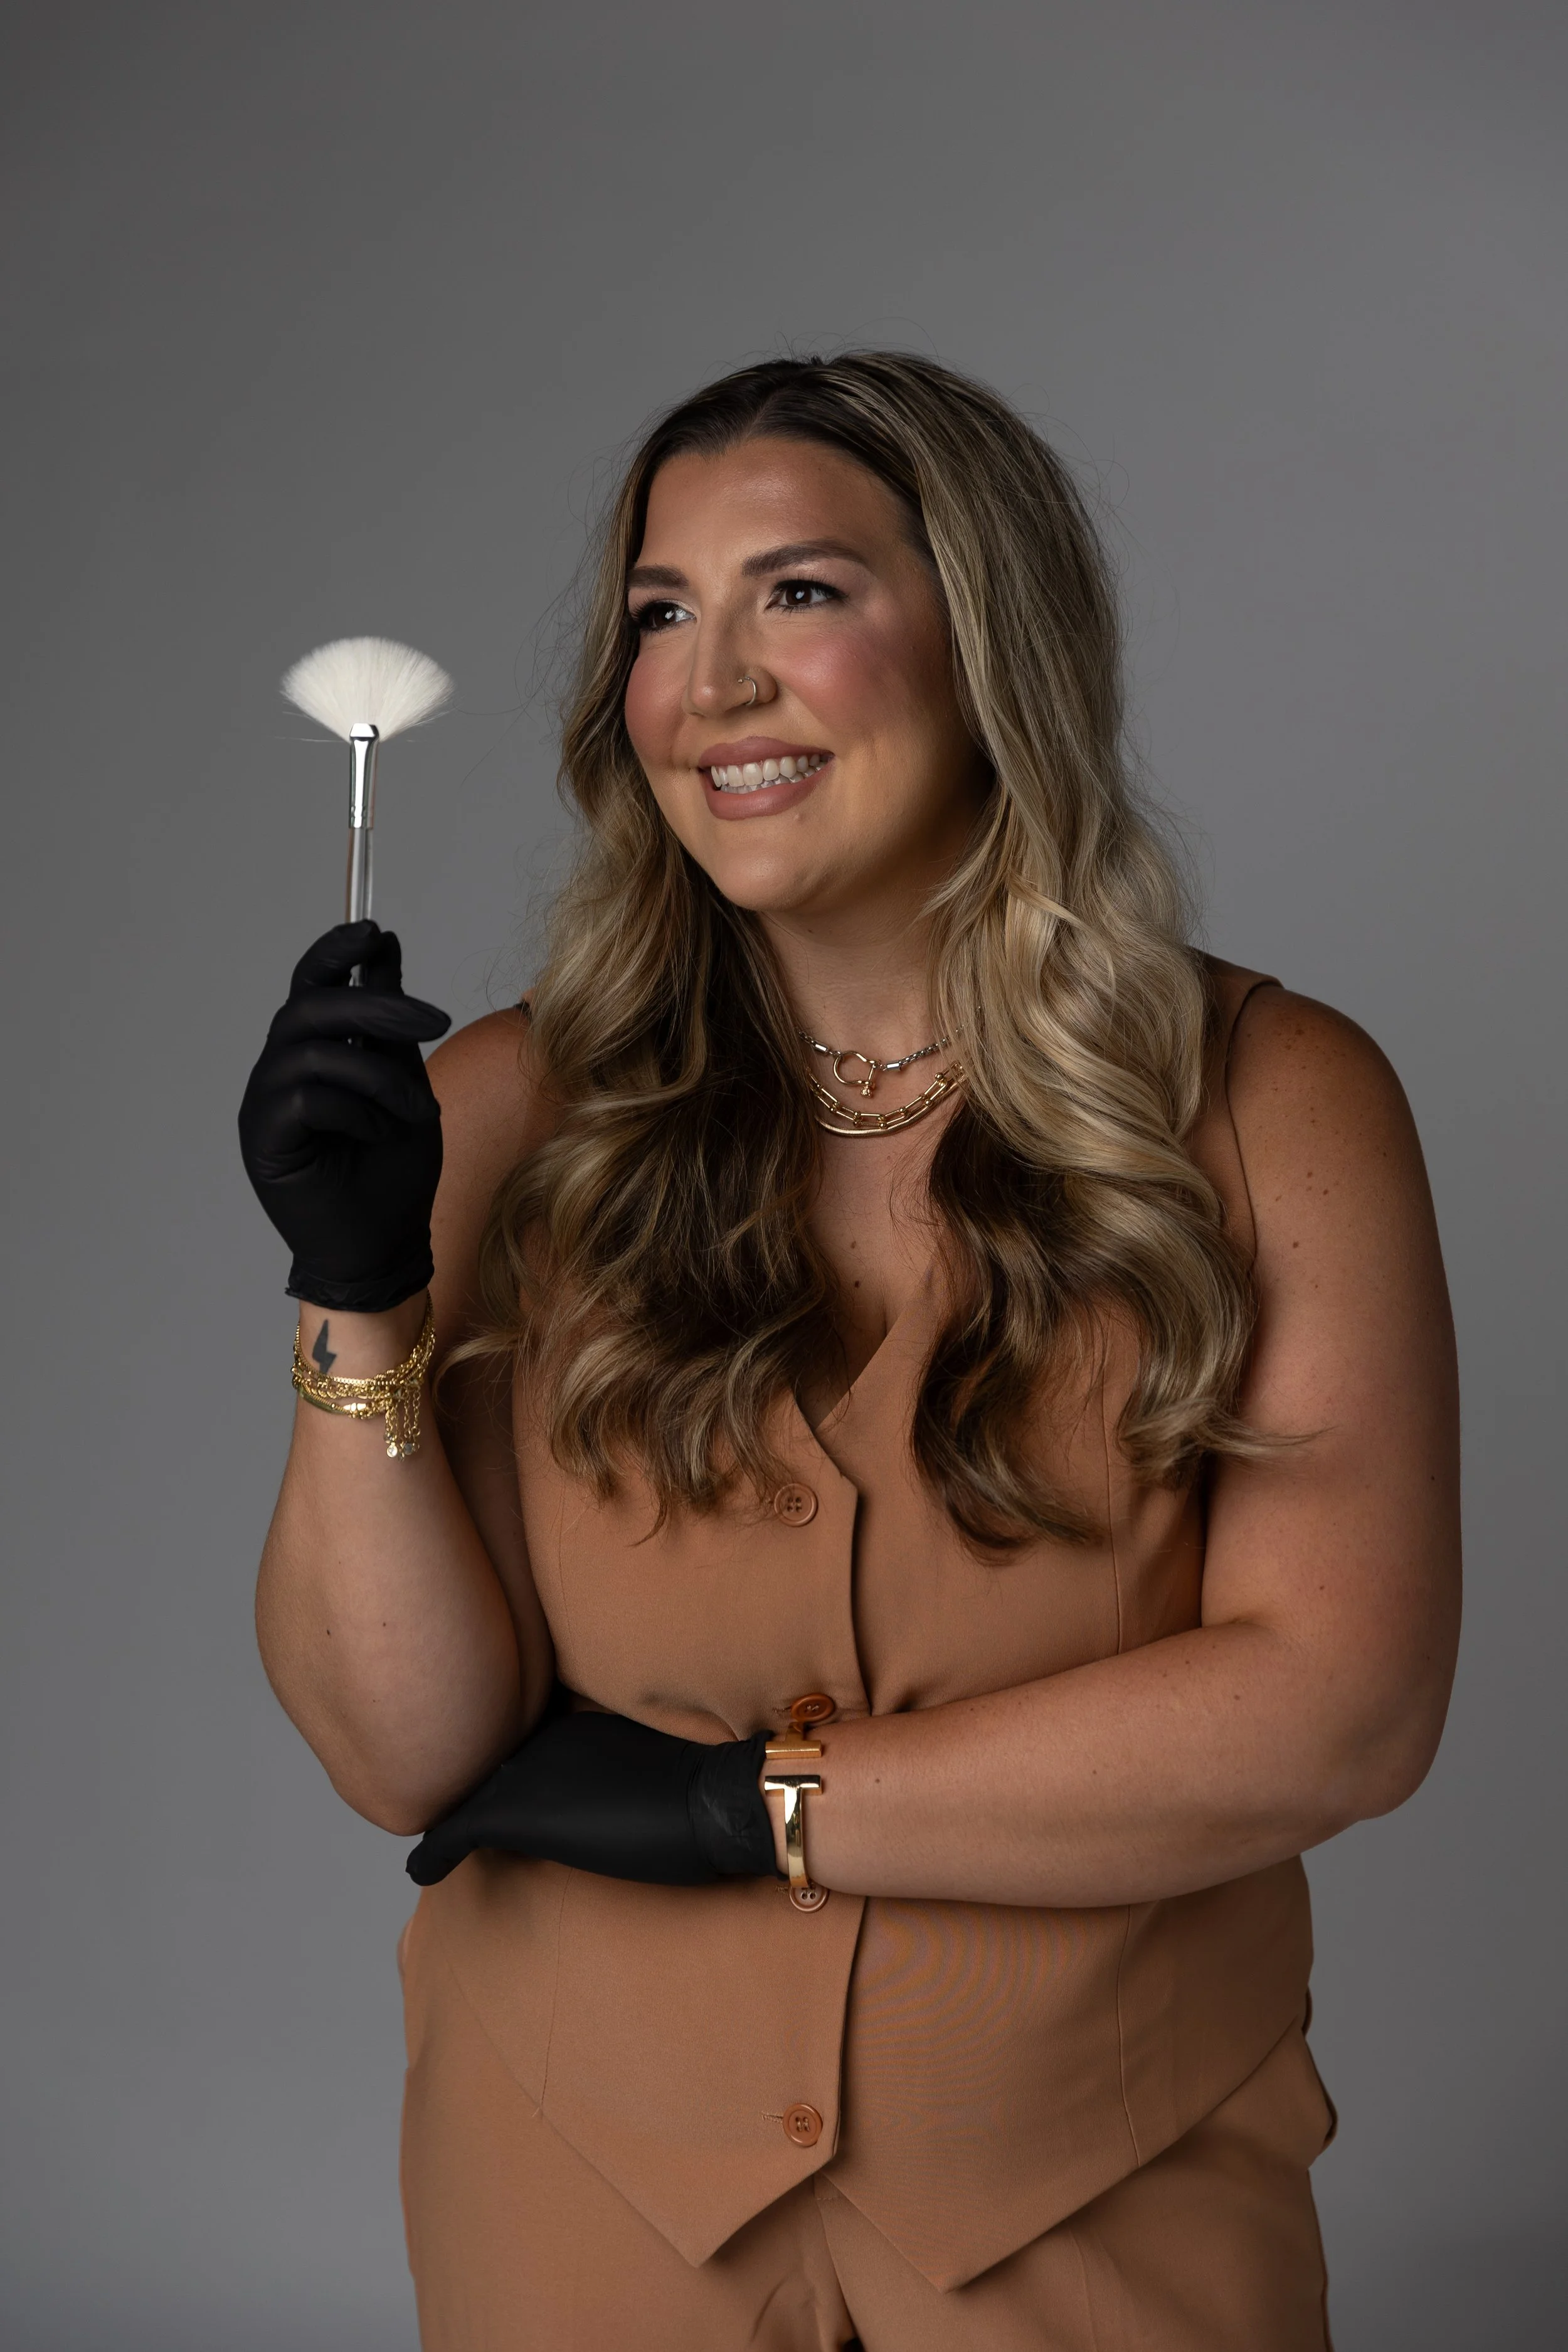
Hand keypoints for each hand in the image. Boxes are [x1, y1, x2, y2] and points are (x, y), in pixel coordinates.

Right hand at [239, 921, 450, 1311]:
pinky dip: (355, 1110)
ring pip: (313, 1050)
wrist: (385, 1249)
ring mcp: (264, 1107)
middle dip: (378, 1005)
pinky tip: (379, 1136)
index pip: (311, 985)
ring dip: (379, 1075)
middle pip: (311, 1007)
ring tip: (415, 1111)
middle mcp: (277, 1073)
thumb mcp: (404, 1080)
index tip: (376, 930)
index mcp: (309, 1054)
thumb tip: (384, 945)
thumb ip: (389, 1022)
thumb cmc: (394, 1173)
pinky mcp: (263, 1142)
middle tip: (435, 1020)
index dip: (336, 952)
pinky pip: (306, 1097)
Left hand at [405, 1708, 777, 1888]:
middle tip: (452, 1816)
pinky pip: (454, 1832)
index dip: (501, 1768)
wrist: (720, 1796)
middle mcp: (539, 1735)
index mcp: (570, 1717)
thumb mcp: (645, 1758)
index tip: (485, 1779)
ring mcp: (524, 1769)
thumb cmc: (704, 1783)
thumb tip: (609, 1778)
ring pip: (469, 1792)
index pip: (519, 1742)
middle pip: (488, 1766)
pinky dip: (434, 1852)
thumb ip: (609, 1758)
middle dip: (471, 1788)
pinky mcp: (514, 1812)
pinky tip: (420, 1869)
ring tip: (435, 1838)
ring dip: (454, 1816)